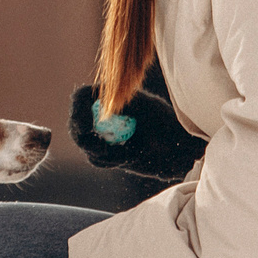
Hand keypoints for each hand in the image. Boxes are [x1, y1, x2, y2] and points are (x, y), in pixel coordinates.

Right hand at [67, 84, 207, 182]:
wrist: (181, 148)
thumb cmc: (168, 123)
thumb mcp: (147, 109)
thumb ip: (124, 106)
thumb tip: (104, 108)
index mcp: (112, 96)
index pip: (81, 98)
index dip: (77, 111)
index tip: (86, 128)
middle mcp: (104, 113)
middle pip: (76, 123)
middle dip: (85, 138)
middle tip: (102, 149)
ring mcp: (105, 133)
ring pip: (86, 145)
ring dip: (102, 152)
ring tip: (127, 152)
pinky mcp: (108, 152)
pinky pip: (96, 159)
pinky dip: (109, 161)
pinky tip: (129, 157)